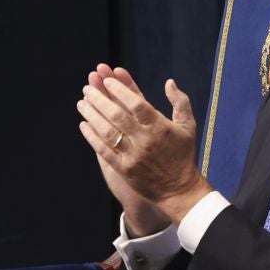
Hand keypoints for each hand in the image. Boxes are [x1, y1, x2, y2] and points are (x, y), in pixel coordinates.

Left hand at [78, 64, 209, 225]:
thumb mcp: (187, 127)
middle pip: (118, 116)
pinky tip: (83, 124)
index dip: (121, 90)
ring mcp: (133, 155)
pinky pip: (103, 150)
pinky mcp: (123, 169)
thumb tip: (169, 81)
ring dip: (92, 115)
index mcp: (160, 127)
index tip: (107, 79)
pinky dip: (91, 136)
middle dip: (100, 99)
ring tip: (81, 102)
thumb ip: (180, 102)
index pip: (138, 104)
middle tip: (87, 88)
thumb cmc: (182, 154)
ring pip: (107, 132)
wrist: (179, 190)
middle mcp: (145, 140)